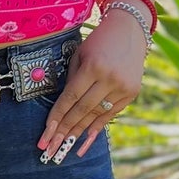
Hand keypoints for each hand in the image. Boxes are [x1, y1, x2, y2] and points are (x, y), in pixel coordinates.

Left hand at [38, 9, 146, 159]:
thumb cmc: (98, 41)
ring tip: (63, 146)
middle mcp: (110, 79)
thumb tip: (63, 109)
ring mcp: (124, 87)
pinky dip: (96, 127)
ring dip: (78, 132)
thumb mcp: (80, 55)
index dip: (57, 116)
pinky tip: (83, 139)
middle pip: (83, 110)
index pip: (71, 97)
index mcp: (94, 66)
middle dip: (64, 130)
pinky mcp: (132, 93)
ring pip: (96, 115)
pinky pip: (111, 114)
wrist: (131, 30)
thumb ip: (72, 80)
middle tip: (50, 148)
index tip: (46, 132)